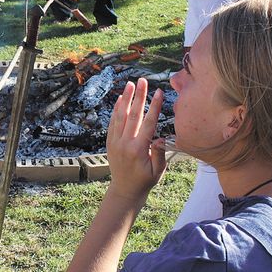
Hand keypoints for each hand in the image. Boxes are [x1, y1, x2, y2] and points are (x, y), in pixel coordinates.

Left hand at [105, 79, 165, 200]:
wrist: (125, 190)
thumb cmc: (145, 181)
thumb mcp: (158, 171)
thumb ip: (160, 154)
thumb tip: (161, 138)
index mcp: (139, 149)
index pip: (148, 123)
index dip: (154, 106)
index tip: (159, 92)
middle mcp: (125, 143)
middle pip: (133, 115)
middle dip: (138, 96)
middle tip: (142, 81)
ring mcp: (116, 142)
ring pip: (120, 116)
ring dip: (125, 99)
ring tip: (129, 84)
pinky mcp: (110, 142)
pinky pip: (112, 123)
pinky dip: (115, 110)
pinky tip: (120, 99)